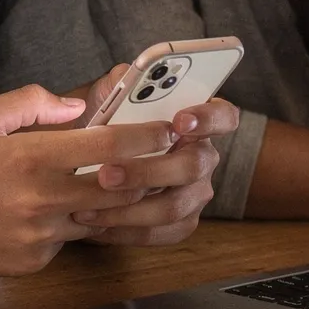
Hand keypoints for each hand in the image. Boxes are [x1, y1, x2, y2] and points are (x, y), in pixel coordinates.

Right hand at [0, 85, 182, 276]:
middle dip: (159, 174)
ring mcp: (39, 236)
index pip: (107, 146)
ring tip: (149, 185)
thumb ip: (33, 103)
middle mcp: (41, 200)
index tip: (169, 131)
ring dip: (127, 202)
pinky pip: (71, 240)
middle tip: (183, 163)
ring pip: (102, 219)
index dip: (147, 138)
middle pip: (121, 188)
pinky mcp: (34, 261)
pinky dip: (77, 224)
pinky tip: (68, 210)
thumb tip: (78, 106)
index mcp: (30, 157)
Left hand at [81, 88, 240, 248]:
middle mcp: (203, 158)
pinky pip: (158, 234)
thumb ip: (122, 82)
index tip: (179, 121)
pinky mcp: (179, 224)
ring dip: (129, 208)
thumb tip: (128, 74)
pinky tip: (96, 223)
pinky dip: (124, 230)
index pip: (224, 115)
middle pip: (194, 166)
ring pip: (174, 207)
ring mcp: (195, 194)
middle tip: (106, 173)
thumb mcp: (109, 98)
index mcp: (197, 122)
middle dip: (148, 171)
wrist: (83, 166)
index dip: (209, 118)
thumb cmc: (104, 126)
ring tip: (89, 206)